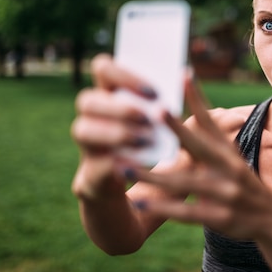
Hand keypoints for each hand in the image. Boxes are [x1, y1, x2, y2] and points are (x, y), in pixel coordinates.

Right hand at [71, 54, 159, 200]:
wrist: (139, 203)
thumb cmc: (157, 150)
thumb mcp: (166, 126)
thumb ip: (168, 104)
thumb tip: (188, 76)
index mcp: (110, 98)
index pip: (102, 69)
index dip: (124, 75)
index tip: (155, 92)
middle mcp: (92, 119)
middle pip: (86, 99)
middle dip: (119, 107)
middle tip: (148, 118)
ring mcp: (87, 148)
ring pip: (82, 130)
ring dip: (115, 133)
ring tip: (145, 140)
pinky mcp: (90, 177)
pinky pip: (96, 164)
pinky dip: (118, 162)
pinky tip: (140, 163)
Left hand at [125, 77, 271, 242]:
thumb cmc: (242, 184)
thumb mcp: (232, 159)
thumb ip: (210, 139)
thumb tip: (189, 111)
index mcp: (228, 151)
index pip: (210, 121)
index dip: (197, 99)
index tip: (183, 74)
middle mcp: (230, 168)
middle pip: (199, 146)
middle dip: (177, 128)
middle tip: (157, 110)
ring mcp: (226, 193)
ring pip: (185, 182)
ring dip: (153, 176)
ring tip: (123, 166)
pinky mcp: (221, 217)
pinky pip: (187, 212)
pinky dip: (164, 207)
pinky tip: (142, 202)